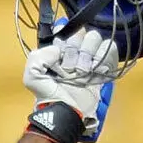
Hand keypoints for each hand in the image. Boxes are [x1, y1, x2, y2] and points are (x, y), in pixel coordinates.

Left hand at [23, 20, 117, 142]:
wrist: (68, 113)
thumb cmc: (49, 95)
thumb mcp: (32, 77)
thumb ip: (37, 57)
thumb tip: (57, 48)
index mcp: (56, 51)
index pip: (65, 29)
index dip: (65, 38)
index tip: (62, 51)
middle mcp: (73, 51)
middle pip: (83, 33)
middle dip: (77, 50)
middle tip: (71, 68)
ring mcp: (89, 58)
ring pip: (97, 39)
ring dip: (90, 56)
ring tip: (84, 72)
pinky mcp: (103, 66)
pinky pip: (110, 50)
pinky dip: (104, 58)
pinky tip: (96, 71)